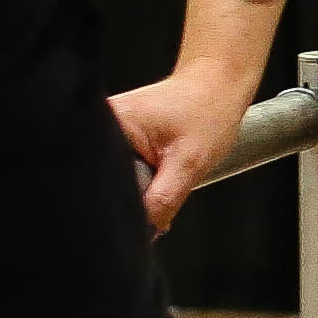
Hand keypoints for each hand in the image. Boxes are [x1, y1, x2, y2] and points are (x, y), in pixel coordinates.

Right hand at [108, 50, 260, 230]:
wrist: (219, 85)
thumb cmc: (209, 111)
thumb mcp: (188, 164)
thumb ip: (163, 201)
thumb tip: (145, 232)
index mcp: (110, 121)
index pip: (98, 176)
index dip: (116, 201)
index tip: (136, 215)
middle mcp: (103, 121)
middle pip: (102, 177)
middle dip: (127, 195)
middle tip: (156, 195)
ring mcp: (109, 127)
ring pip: (114, 176)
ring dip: (135, 187)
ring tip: (160, 175)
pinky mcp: (119, 134)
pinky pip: (122, 167)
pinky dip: (140, 178)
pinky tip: (155, 173)